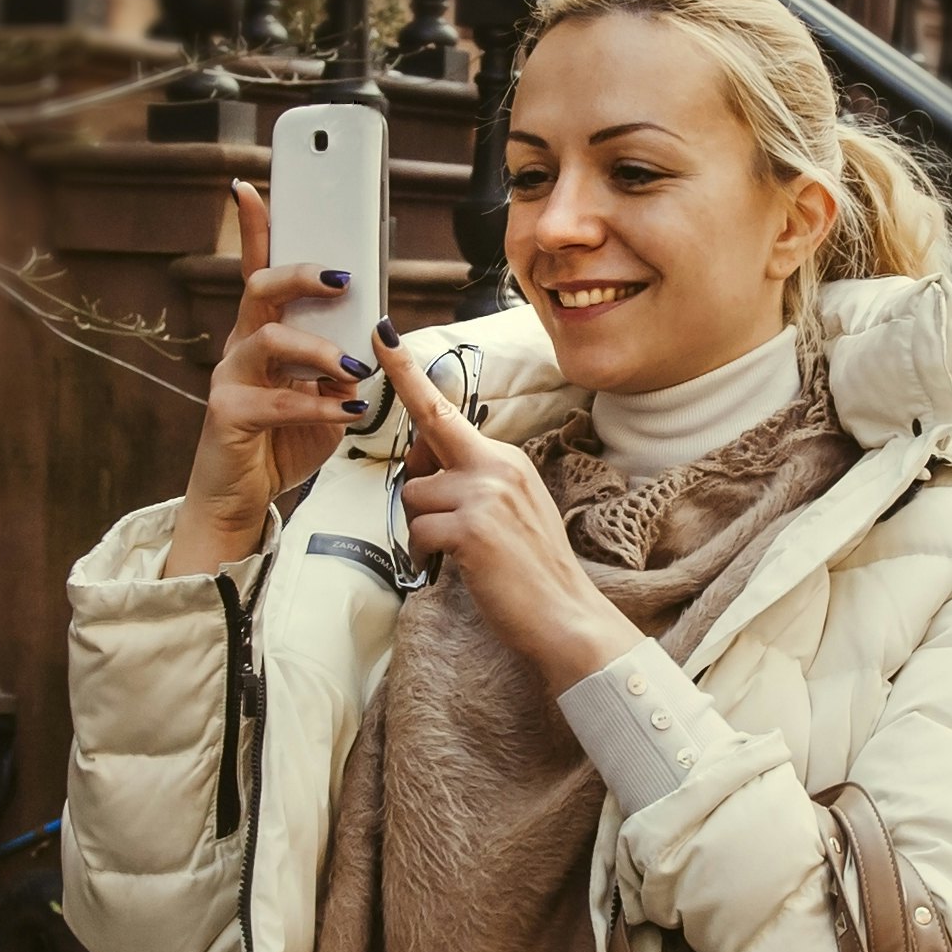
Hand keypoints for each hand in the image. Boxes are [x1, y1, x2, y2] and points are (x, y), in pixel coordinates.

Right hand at [165, 184, 382, 574]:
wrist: (242, 498)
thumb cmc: (281, 442)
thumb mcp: (322, 396)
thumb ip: (338, 365)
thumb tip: (369, 341)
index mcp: (262, 335)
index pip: (257, 270)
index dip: (254, 228)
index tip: (249, 188)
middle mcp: (240, 347)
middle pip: (260, 289)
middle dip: (301, 274)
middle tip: (342, 278)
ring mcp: (229, 378)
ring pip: (270, 341)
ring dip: (320, 350)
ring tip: (353, 368)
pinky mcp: (228, 414)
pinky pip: (279, 399)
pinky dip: (320, 403)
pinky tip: (346, 411)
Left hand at [381, 332, 640, 689]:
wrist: (567, 616)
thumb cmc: (532, 571)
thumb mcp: (507, 511)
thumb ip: (467, 483)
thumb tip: (422, 471)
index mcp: (504, 459)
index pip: (445, 409)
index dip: (406, 373)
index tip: (383, 335)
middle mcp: (495, 466)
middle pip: (423, 448)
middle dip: (418, 473)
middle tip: (451, 518)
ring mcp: (484, 495)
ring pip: (414, 497)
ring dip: (425, 529)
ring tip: (465, 554)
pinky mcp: (471, 528)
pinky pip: (418, 532)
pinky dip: (428, 556)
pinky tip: (462, 568)